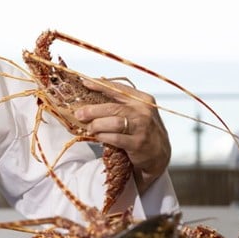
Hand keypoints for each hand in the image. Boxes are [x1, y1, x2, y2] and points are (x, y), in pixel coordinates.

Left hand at [73, 78, 170, 193]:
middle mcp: (144, 112)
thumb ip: (121, 103)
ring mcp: (142, 128)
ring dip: (97, 125)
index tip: (85, 83)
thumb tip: (94, 94)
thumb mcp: (138, 112)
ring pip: (113, 123)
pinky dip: (103, 136)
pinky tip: (98, 136)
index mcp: (143, 99)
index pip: (118, 89)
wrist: (159, 154)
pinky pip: (115, 138)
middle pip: (112, 108)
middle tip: (79, 114)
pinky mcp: (137, 143)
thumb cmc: (144, 130)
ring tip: (89, 128)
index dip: (100, 85)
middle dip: (92, 110)